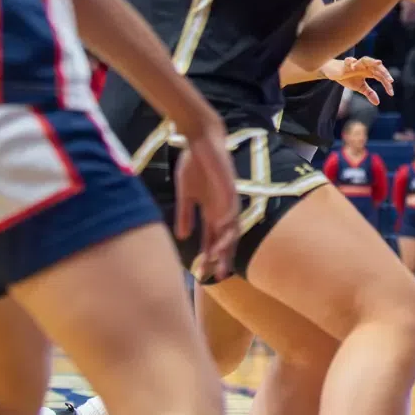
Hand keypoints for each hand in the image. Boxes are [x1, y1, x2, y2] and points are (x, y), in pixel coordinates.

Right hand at [173, 118, 239, 280]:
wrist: (202, 140)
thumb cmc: (194, 165)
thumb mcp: (186, 194)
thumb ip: (185, 214)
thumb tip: (183, 237)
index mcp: (212, 211)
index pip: (213, 239)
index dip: (209, 256)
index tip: (204, 274)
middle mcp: (223, 208)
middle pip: (226, 237)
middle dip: (223, 256)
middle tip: (219, 275)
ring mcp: (228, 197)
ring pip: (231, 225)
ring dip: (225, 241)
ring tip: (217, 257)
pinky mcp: (229, 184)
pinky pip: (230, 204)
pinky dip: (227, 217)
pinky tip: (222, 228)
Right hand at [324, 56, 391, 104]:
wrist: (334, 72)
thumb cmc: (348, 78)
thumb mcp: (360, 87)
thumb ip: (369, 93)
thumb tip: (377, 103)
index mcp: (369, 72)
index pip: (380, 76)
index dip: (386, 84)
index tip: (391, 93)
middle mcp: (364, 66)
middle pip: (376, 66)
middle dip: (384, 72)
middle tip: (390, 80)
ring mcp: (355, 64)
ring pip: (366, 60)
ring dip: (372, 61)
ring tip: (379, 63)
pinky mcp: (345, 63)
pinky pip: (348, 61)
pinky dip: (351, 62)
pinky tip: (352, 64)